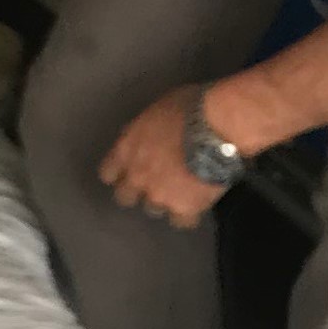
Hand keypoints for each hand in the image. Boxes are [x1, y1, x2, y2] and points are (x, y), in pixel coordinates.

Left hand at [99, 86, 232, 230]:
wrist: (219, 125)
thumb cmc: (191, 107)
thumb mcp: (157, 110)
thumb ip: (142, 130)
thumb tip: (141, 136)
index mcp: (127, 150)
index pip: (107, 173)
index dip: (119, 174)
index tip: (129, 171)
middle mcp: (137, 177)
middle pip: (125, 197)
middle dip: (138, 191)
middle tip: (155, 182)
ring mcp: (158, 195)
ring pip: (154, 209)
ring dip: (164, 201)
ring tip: (182, 190)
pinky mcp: (183, 208)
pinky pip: (182, 221)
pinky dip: (189, 214)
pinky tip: (198, 204)